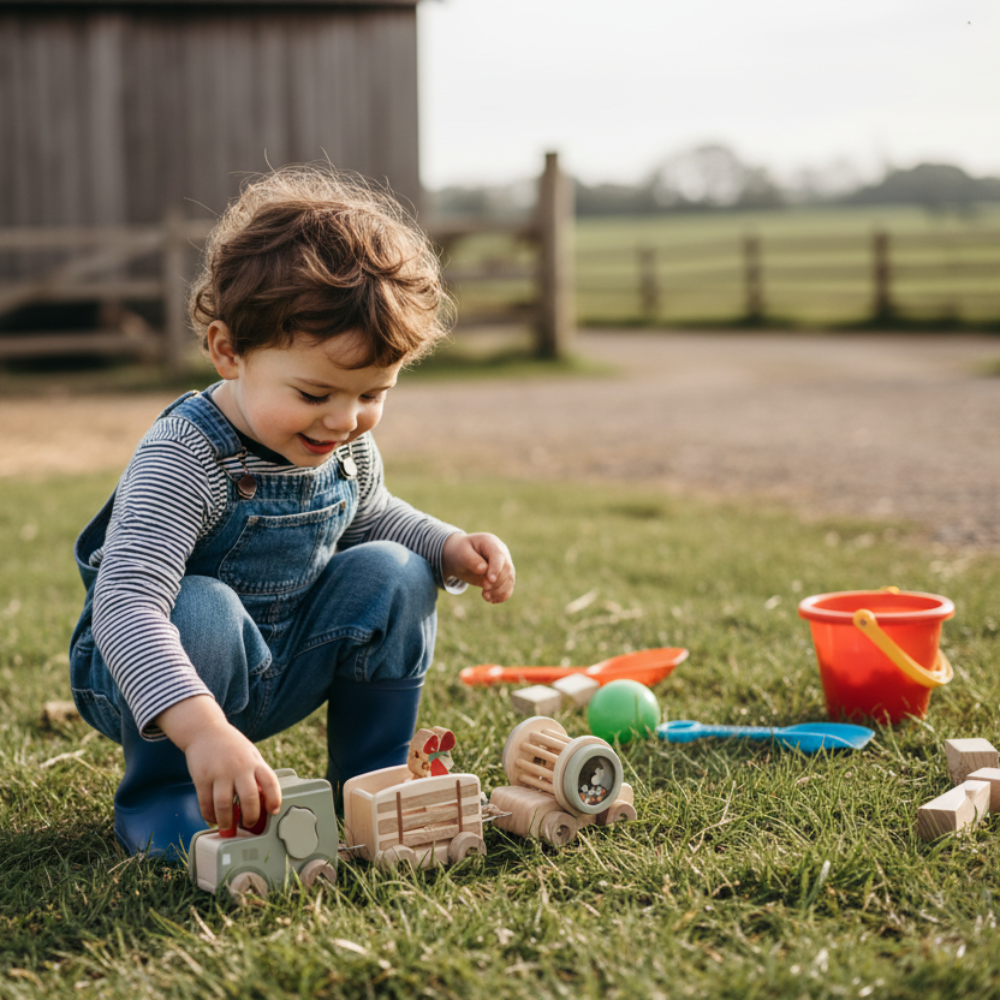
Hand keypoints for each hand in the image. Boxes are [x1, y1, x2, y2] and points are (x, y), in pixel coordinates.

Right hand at [155, 695, 281, 830]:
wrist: (205, 731)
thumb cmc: (231, 746)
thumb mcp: (250, 755)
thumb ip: (256, 774)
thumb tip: (262, 801)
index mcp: (254, 762)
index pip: (270, 782)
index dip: (274, 799)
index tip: (274, 811)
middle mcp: (239, 767)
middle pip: (249, 798)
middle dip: (250, 817)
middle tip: (249, 825)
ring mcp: (219, 773)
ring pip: (225, 805)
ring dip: (227, 821)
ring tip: (228, 827)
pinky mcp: (201, 778)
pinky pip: (206, 803)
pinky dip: (209, 815)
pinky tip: (213, 818)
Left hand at [442, 532, 514, 603]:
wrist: (461, 556)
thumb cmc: (460, 552)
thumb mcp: (461, 553)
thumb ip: (471, 560)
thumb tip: (483, 569)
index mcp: (490, 542)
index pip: (498, 556)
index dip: (496, 569)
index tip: (490, 580)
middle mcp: (502, 552)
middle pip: (506, 569)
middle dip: (497, 583)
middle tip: (484, 590)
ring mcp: (504, 564)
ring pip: (510, 579)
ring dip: (500, 591)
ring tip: (485, 596)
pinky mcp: (504, 576)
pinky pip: (508, 587)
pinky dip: (501, 596)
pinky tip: (490, 600)